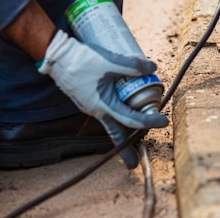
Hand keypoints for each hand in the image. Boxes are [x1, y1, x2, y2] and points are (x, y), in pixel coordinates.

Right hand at [37, 30, 168, 167]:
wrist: (55, 56)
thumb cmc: (81, 60)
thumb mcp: (110, 61)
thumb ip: (132, 65)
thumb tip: (152, 67)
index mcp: (103, 106)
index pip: (131, 120)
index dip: (149, 121)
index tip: (163, 122)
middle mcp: (97, 110)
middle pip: (115, 133)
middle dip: (124, 149)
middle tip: (133, 163)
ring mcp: (91, 106)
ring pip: (110, 122)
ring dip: (123, 129)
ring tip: (133, 136)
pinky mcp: (88, 98)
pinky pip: (105, 111)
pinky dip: (116, 114)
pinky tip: (123, 106)